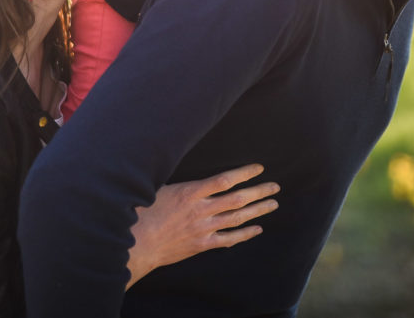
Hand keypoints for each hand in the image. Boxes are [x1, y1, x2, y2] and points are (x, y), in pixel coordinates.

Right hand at [127, 163, 279, 286]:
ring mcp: (204, 228)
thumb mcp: (160, 188)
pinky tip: (257, 229)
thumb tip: (192, 172)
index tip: (259, 168)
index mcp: (192, 192)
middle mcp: (202, 210)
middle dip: (259, 191)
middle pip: (238, 198)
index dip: (244, 173)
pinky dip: (245, 234)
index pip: (225, 180)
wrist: (138, 243)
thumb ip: (181, 183)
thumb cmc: (144, 213)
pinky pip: (229, 239)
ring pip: (238, 218)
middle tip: (275, 187)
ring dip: (258, 211)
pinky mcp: (202, 244)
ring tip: (273, 204)